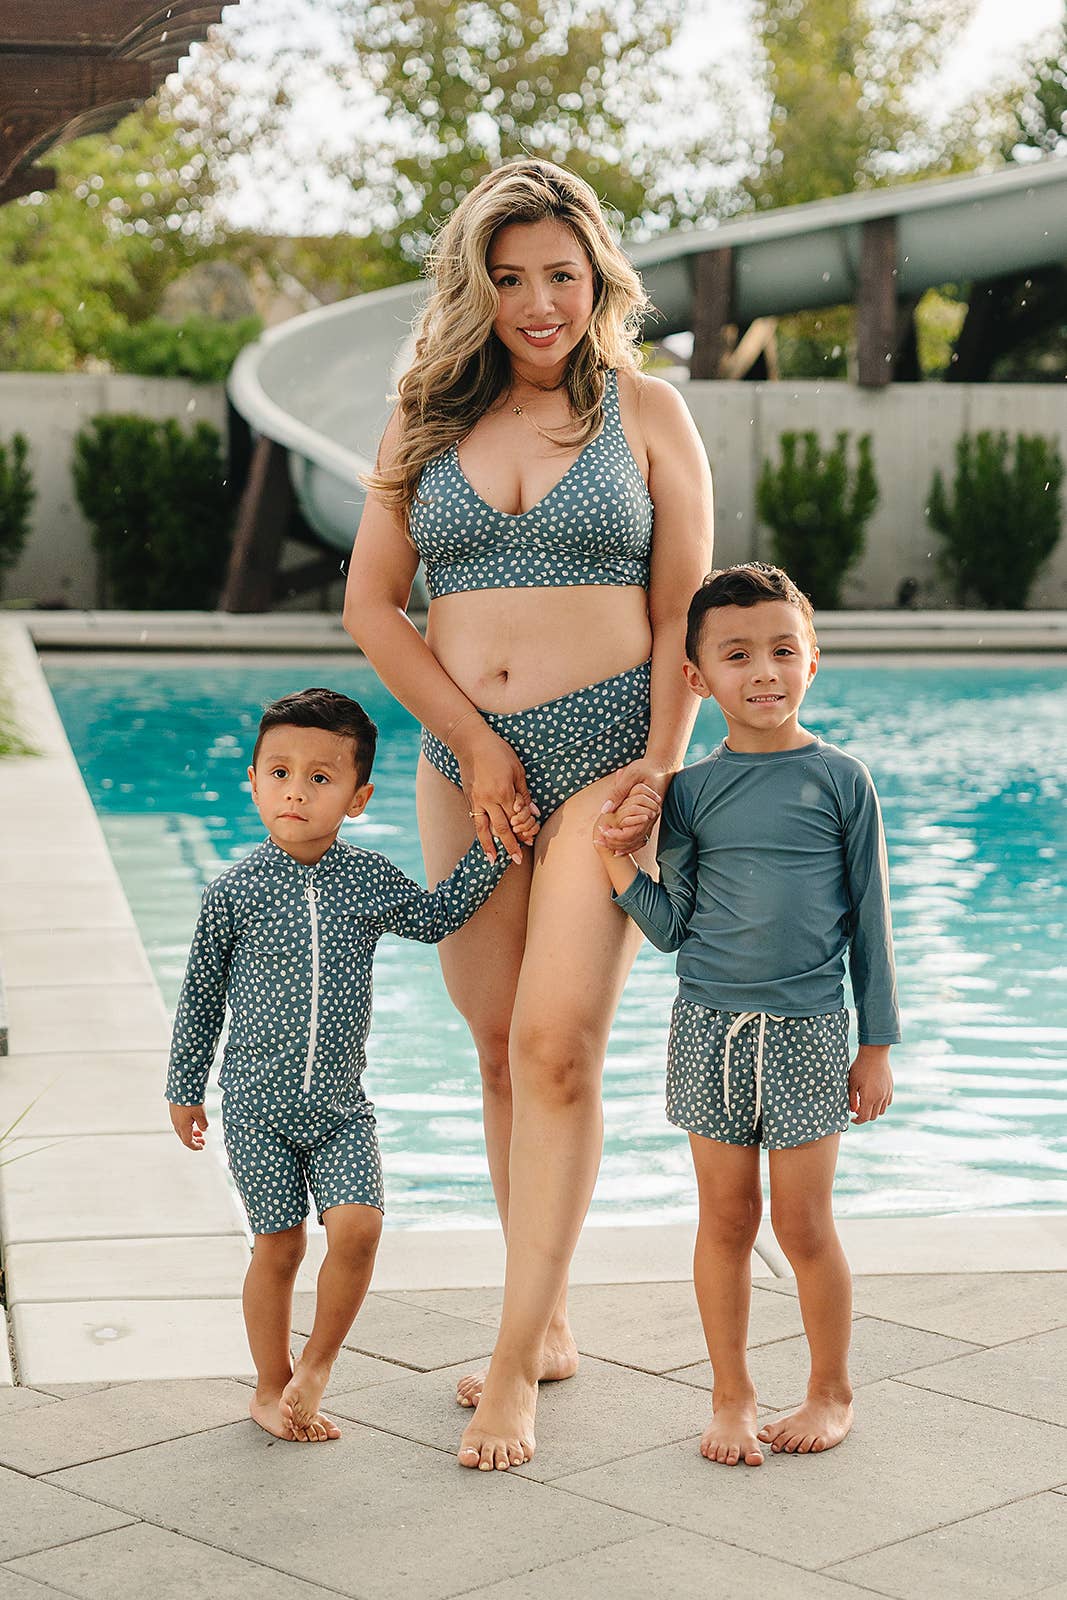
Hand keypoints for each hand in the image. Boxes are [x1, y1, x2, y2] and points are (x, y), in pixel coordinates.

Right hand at [170, 1102, 207, 1148]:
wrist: (180, 1086)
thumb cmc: (190, 1100)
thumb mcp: (201, 1113)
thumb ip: (203, 1124)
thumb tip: (204, 1130)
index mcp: (182, 1127)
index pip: (188, 1142)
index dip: (195, 1146)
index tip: (202, 1147)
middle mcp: (176, 1124)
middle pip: (184, 1137)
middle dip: (194, 1141)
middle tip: (203, 1141)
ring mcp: (174, 1117)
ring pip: (182, 1130)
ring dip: (191, 1133)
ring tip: (200, 1132)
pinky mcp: (174, 1111)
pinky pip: (180, 1123)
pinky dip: (188, 1127)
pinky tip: (194, 1121)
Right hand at [457, 722, 537, 864]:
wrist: (471, 742)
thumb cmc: (498, 752)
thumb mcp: (518, 769)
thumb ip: (525, 793)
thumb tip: (533, 812)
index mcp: (504, 792)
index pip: (517, 819)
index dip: (524, 830)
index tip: (530, 840)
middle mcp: (489, 800)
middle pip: (502, 829)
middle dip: (511, 845)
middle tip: (517, 860)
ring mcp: (477, 801)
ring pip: (485, 829)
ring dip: (491, 847)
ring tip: (495, 861)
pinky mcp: (469, 799)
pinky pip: (475, 821)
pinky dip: (480, 835)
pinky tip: (484, 843)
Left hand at [598, 762, 668, 854]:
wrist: (661, 767)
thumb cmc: (645, 769)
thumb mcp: (630, 776)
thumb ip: (618, 791)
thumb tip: (605, 810)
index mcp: (648, 809)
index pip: (632, 832)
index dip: (616, 836)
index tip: (602, 831)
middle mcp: (652, 817)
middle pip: (634, 840)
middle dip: (615, 843)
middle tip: (598, 841)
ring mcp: (651, 819)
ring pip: (637, 841)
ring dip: (621, 846)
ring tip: (603, 845)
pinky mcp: (649, 819)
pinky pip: (640, 837)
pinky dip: (629, 843)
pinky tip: (616, 846)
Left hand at [848, 1047, 893, 1123]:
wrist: (874, 1054)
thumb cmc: (860, 1068)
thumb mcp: (852, 1083)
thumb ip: (852, 1099)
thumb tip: (853, 1111)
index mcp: (869, 1098)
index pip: (864, 1118)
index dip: (857, 1121)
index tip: (852, 1118)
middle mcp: (880, 1098)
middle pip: (873, 1116)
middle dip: (864, 1116)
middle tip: (857, 1109)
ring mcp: (887, 1093)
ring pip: (881, 1111)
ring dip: (873, 1110)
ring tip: (865, 1102)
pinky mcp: (890, 1089)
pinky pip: (887, 1102)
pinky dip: (881, 1104)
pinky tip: (874, 1096)